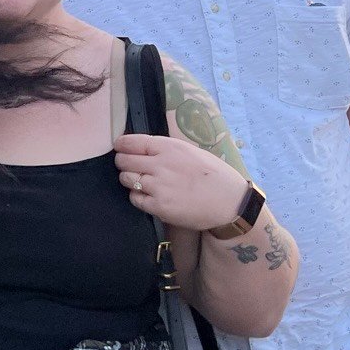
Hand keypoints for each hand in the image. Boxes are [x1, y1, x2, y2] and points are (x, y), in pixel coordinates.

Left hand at [114, 132, 250, 232]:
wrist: (229, 202)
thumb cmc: (213, 175)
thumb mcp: (191, 152)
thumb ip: (166, 149)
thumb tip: (143, 148)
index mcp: (169, 147)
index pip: (132, 142)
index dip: (121, 145)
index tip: (120, 148)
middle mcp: (161, 164)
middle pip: (124, 160)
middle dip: (123, 163)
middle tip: (128, 167)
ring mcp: (158, 186)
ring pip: (126, 179)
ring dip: (129, 180)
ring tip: (140, 182)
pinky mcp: (159, 206)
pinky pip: (134, 199)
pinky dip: (137, 197)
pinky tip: (148, 196)